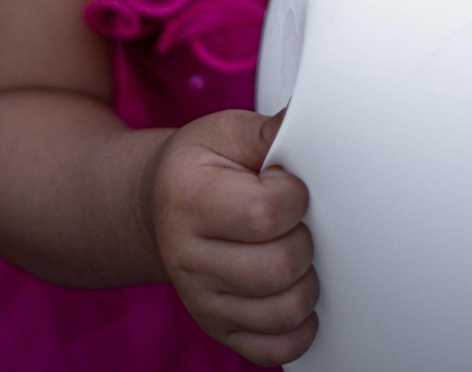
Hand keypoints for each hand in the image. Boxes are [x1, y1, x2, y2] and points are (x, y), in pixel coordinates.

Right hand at [142, 107, 318, 365]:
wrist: (158, 204)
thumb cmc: (198, 166)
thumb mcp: (224, 132)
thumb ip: (269, 131)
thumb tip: (312, 123)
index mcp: (188, 199)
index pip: (265, 213)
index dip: (294, 196)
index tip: (288, 186)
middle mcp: (188, 258)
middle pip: (278, 268)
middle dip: (303, 240)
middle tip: (293, 222)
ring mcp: (201, 301)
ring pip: (282, 312)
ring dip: (305, 283)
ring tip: (294, 253)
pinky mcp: (216, 328)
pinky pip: (271, 350)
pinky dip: (297, 329)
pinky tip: (293, 295)